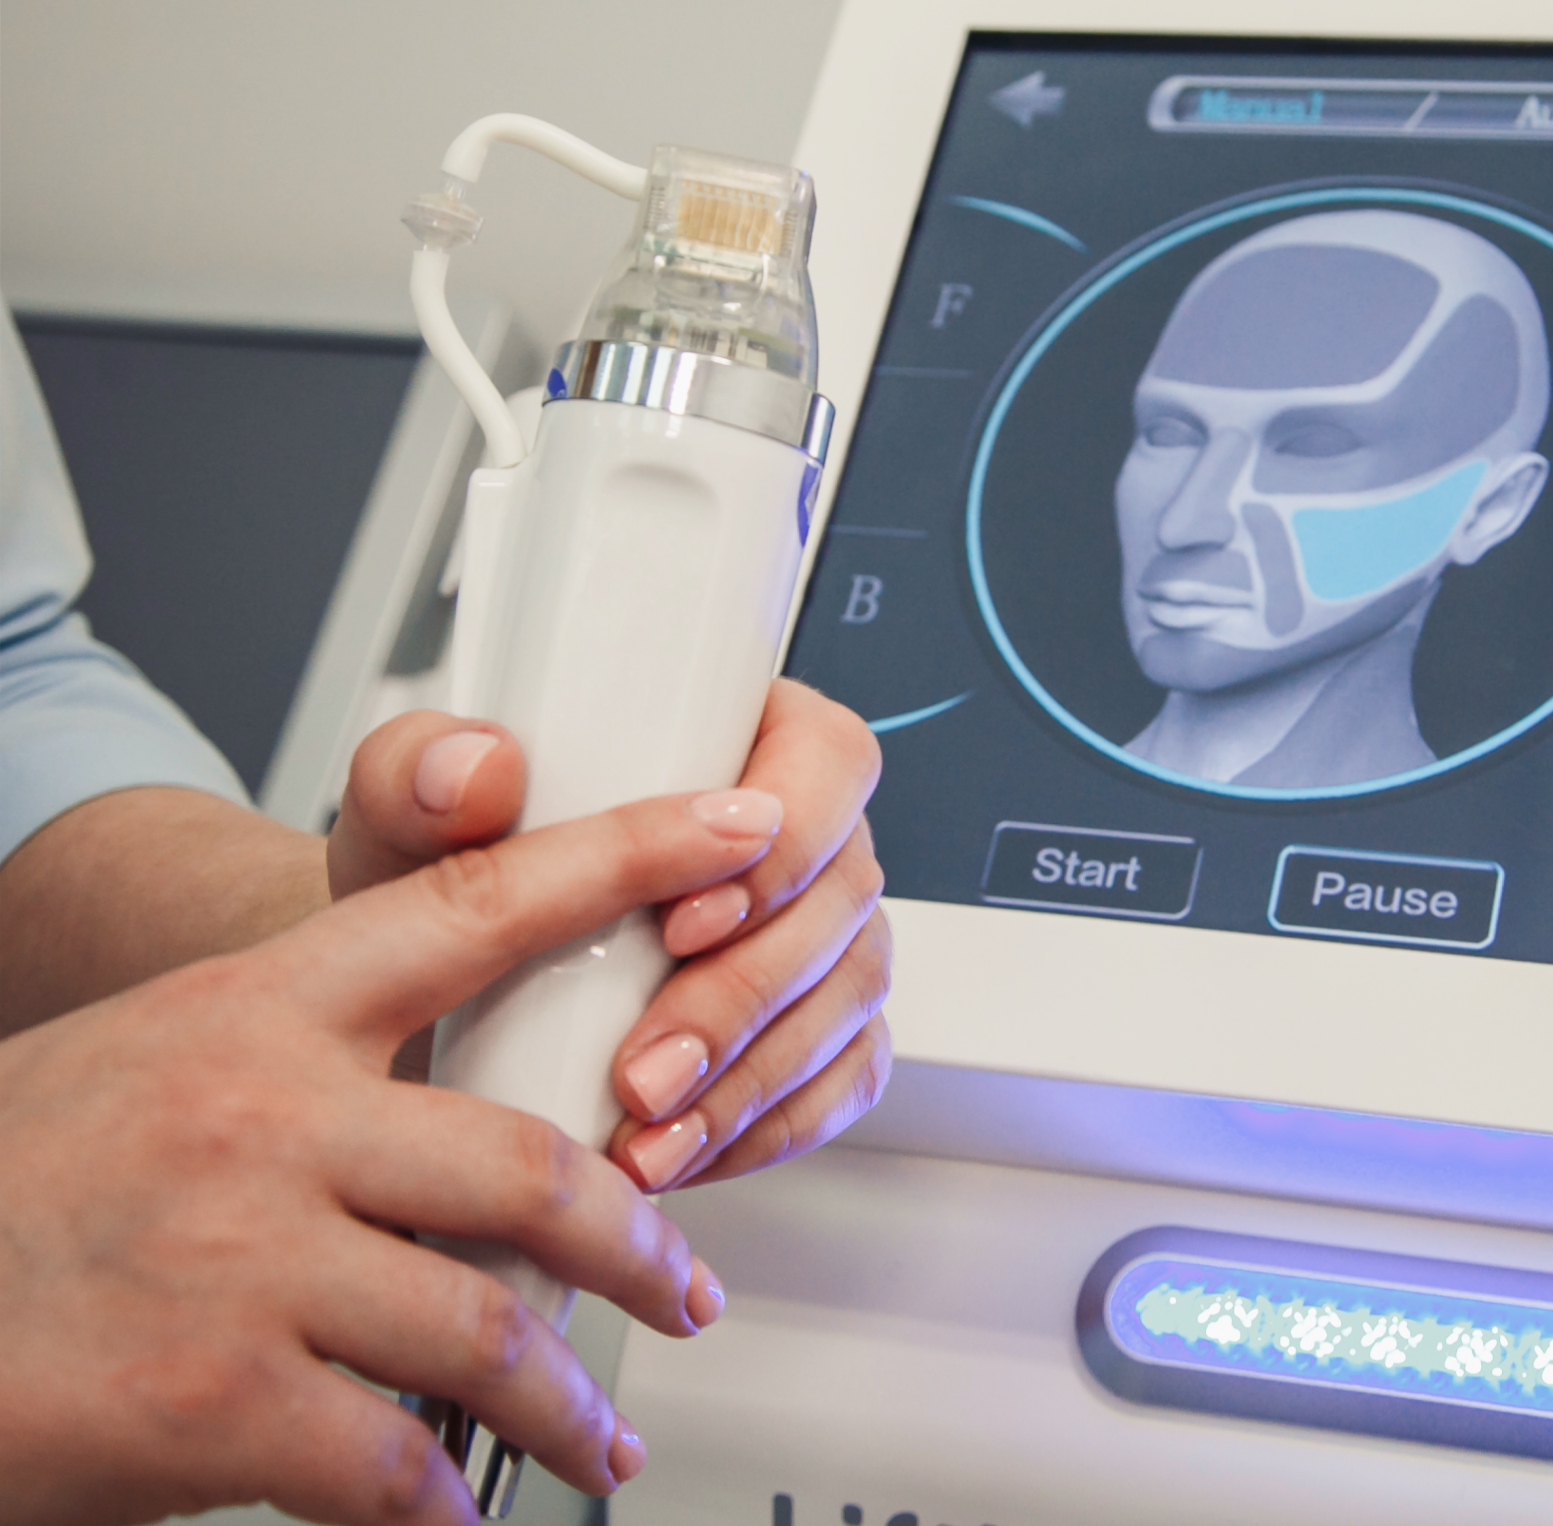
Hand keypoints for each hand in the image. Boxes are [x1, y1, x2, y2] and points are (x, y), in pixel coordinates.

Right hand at [0, 786, 780, 1524]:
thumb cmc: (13, 1184)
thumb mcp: (158, 1054)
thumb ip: (314, 1057)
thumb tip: (473, 1109)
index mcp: (259, 1005)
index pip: (481, 902)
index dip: (631, 856)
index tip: (745, 829)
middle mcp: (266, 1114)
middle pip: (531, 1162)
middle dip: (639, 1238)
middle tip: (689, 1285)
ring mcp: (242, 1259)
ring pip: (486, 1325)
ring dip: (564, 1397)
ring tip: (598, 1433)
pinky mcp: (210, 1401)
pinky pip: (388, 1462)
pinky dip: (443, 1502)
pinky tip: (457, 1514)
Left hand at [327, 678, 893, 1192]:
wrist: (424, 999)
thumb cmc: (439, 888)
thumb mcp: (404, 822)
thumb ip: (416, 772)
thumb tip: (481, 767)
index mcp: (745, 739)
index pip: (827, 762)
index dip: (787, 844)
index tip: (683, 923)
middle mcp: (804, 835)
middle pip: (843, 897)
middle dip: (745, 999)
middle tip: (643, 1071)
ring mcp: (822, 937)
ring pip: (851, 997)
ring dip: (753, 1080)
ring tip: (644, 1138)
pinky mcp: (820, 1031)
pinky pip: (846, 1078)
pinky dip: (774, 1127)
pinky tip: (688, 1155)